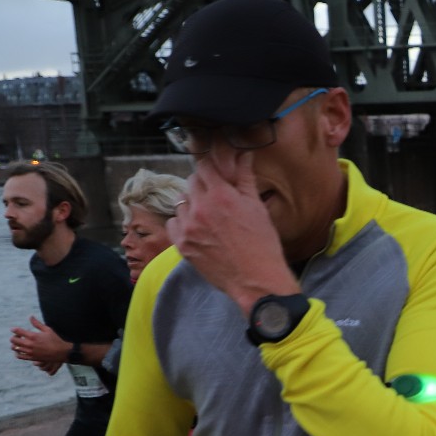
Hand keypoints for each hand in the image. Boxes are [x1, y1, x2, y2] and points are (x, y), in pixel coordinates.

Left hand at [10, 315, 67, 366]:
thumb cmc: (55, 340)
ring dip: (15, 344)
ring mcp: (30, 352)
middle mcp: (30, 344)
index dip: (14, 329)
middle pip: (13, 340)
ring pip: (14, 348)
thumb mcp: (48, 330)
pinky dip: (17, 353)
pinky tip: (21, 350)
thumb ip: (37, 323)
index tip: (14, 329)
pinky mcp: (31, 358)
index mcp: (33, 336)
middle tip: (18, 336)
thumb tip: (30, 317)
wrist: (61, 352)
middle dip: (14, 336)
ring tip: (20, 343)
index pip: (17, 331)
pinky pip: (19, 356)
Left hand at [172, 149, 299, 316]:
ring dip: (192, 204)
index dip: (210, 166)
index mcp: (221, 195)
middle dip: (203, 185)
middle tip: (216, 197)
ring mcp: (188, 226)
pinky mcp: (182, 244)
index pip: (204, 166)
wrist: (256, 280)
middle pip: (191, 182)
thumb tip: (244, 155)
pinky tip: (197, 229)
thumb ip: (245, 178)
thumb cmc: (262, 244)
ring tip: (209, 216)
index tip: (215, 172)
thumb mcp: (257, 207)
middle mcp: (200, 207)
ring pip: (182, 202)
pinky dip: (183, 222)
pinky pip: (173, 223)